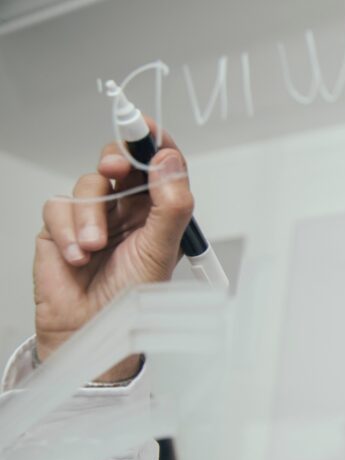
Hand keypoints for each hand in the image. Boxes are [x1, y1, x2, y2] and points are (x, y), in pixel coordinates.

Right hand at [34, 119, 193, 380]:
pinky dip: (67, 230)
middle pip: (121, 161)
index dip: (153, 141)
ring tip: (95, 247)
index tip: (145, 128)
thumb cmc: (131, 299)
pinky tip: (76, 256)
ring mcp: (94, 216)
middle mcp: (128, 209)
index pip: (160, 164)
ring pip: (88, 183)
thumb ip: (170, 205)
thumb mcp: (161, 251)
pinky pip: (59, 207)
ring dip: (91, 215)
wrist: (91, 331)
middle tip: (116, 166)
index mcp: (158, 210)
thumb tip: (168, 161)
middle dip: (118, 158)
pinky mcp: (60, 227)